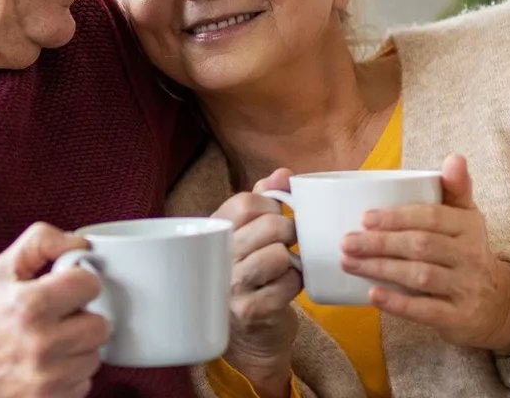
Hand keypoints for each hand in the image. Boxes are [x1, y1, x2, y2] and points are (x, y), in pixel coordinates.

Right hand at [0, 222, 109, 397]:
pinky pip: (84, 383)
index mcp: (30, 305)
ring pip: (95, 356)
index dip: (80, 283)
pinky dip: (71, 375)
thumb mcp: (3, 270)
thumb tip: (81, 243)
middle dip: (84, 319)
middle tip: (63, 320)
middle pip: (101, 325)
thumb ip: (40, 243)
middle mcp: (42, 343)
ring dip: (79, 349)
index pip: (90, 285)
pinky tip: (50, 366)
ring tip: (54, 343)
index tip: (68, 289)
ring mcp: (48, 377)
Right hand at [210, 168, 300, 397]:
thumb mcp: (249, 234)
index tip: (276, 215)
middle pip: (268, 225)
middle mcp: (217, 258)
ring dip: (291, 260)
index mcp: (214, 232)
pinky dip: (295, 283)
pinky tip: (285, 287)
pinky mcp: (251, 310)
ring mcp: (231, 286)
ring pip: (278, 255)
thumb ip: (264, 199)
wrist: (248, 336)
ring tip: (284, 266)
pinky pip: (288, 284)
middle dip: (289, 231)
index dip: (272, 204)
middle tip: (288, 242)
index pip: (246, 201)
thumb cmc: (251, 275)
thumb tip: (282, 173)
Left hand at [340, 155, 509, 350]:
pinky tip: (373, 295)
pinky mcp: (459, 317)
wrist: (500, 304)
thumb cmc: (468, 253)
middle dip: (380, 243)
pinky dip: (398, 303)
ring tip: (349, 263)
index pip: (432, 217)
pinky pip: (426, 310)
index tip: (365, 218)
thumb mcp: (467, 219)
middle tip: (346, 242)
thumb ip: (456, 189)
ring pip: (420, 276)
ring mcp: (466, 288)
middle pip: (421, 246)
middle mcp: (471, 256)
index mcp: (468, 226)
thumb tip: (455, 157)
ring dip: (381, 269)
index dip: (397, 217)